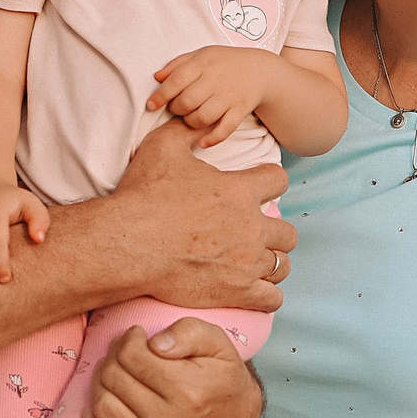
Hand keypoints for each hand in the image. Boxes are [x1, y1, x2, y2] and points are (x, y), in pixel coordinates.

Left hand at [78, 321, 262, 417]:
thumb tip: (154, 343)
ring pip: (102, 407)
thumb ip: (188, 332)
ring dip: (101, 385)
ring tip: (116, 376)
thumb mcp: (217, 343)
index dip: (128, 339)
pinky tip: (102, 407)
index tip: (137, 337)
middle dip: (113, 358)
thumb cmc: (221, 378)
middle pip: (113, 379)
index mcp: (189, 391)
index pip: (131, 355)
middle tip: (125, 355)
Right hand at [107, 124, 294, 311]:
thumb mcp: (164, 147)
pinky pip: (272, 299)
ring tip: (255, 264)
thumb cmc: (143, 196)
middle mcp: (251, 227)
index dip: (270, 182)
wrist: (127, 243)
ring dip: (271, 264)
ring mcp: (247, 262)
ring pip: (283, 266)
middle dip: (275, 233)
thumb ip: (189, 129)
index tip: (258, 189)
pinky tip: (253, 291)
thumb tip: (202, 118)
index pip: (279, 181)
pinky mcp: (238, 292)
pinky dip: (267, 296)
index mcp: (240, 191)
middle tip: (254, 235)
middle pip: (289, 233)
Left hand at [148, 46, 279, 146]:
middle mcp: (215, 80)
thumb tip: (157, 77)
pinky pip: (225, 129)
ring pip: (203, 117)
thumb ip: (177, 64)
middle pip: (187, 101)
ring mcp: (229, 96)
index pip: (176, 80)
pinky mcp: (240, 110)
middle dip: (176, 109)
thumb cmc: (224, 63)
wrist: (259, 70)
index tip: (151, 105)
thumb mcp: (201, 55)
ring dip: (191, 122)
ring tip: (190, 118)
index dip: (161, 95)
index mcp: (203, 64)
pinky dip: (213, 139)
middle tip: (177, 108)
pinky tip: (203, 142)